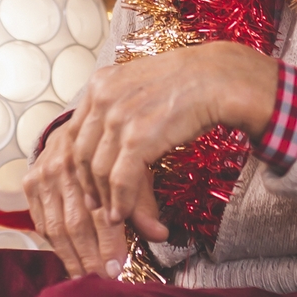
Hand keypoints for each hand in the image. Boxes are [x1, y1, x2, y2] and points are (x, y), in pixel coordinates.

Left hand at [27, 44, 278, 277]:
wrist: (219, 79)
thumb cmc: (188, 84)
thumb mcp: (142, 86)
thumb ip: (120, 106)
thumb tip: (111, 141)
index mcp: (101, 83)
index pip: (76, 132)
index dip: (79, 163)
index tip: (86, 183)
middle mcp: (103, 97)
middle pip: (83, 154)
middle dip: (89, 186)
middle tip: (96, 206)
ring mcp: (118, 118)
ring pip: (99, 171)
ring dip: (106, 200)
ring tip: (114, 217)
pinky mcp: (137, 138)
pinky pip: (120, 180)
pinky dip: (120, 202)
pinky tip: (123, 214)